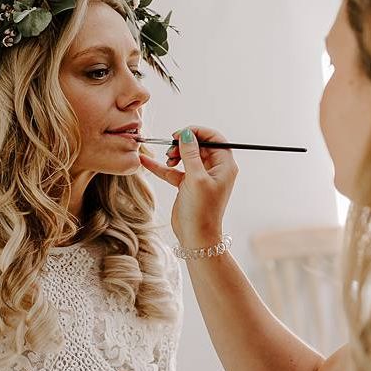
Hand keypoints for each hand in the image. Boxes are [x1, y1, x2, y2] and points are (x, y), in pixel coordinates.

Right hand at [139, 126, 237, 246]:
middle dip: (184, 143)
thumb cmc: (201, 211)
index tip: (181, 134)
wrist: (196, 238)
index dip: (198, 133)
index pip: (215, 138)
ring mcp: (200, 177)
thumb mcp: (196, 179)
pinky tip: (146, 162)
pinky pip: (174, 170)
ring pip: (186, 156)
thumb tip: (187, 134)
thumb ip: (190, 154)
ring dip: (174, 154)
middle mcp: (214, 169)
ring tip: (167, 159)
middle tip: (171, 148)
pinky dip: (162, 167)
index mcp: (224, 165)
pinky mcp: (187, 185)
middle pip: (199, 145)